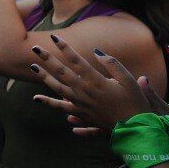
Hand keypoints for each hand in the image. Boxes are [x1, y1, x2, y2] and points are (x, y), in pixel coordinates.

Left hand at [31, 35, 159, 134]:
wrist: (135, 130)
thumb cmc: (134, 103)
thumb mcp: (128, 80)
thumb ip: (113, 64)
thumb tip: (96, 51)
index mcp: (96, 81)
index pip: (76, 60)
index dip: (64, 47)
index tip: (54, 37)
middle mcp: (84, 91)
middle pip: (61, 71)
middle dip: (47, 58)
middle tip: (35, 48)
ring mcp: (80, 103)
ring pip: (57, 88)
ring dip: (44, 76)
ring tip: (32, 66)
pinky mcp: (80, 114)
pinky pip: (61, 107)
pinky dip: (48, 103)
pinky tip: (36, 98)